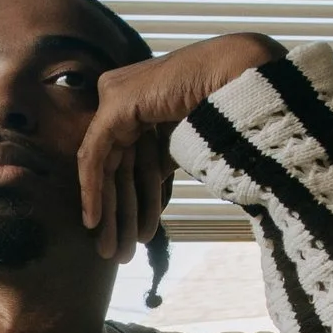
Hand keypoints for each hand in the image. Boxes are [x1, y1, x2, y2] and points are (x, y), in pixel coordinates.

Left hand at [76, 32, 277, 260]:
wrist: (238, 79)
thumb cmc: (223, 107)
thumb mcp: (184, 144)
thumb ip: (162, 163)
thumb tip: (151, 192)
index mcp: (143, 105)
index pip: (131, 161)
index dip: (135, 202)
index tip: (138, 237)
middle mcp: (124, 99)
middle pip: (117, 168)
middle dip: (119, 214)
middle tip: (117, 253)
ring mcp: (116, 98)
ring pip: (104, 167)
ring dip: (110, 212)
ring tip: (113, 251)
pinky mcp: (115, 105)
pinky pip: (95, 156)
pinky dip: (93, 190)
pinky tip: (95, 221)